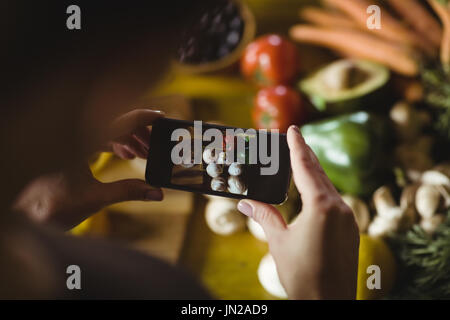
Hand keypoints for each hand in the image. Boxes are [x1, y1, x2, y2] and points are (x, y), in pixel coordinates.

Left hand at [14, 109, 163, 229]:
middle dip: (138, 134)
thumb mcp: (95, 198)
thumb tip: (156, 193)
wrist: (24, 216)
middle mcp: (75, 134)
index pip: (119, 120)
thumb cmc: (51, 206)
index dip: (142, 117)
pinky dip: (114, 144)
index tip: (161, 116)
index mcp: (81, 139)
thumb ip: (129, 192)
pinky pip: (96, 137)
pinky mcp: (68, 147)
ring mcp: (70, 139)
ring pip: (105, 129)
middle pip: (114, 123)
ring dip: (127, 140)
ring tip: (142, 154)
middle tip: (154, 147)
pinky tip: (126, 156)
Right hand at [237, 126, 359, 299]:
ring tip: (300, 163)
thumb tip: (245, 202)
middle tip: (296, 139)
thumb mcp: (279, 242)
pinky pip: (335, 201)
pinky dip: (321, 190)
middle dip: (306, 155)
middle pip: (319, 173)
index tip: (293, 129)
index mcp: (320, 206)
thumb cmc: (302, 275)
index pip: (305, 168)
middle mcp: (339, 207)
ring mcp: (348, 218)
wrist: (329, 303)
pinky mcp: (350, 229)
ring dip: (314, 173)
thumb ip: (265, 216)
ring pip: (329, 187)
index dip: (297, 146)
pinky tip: (313, 192)